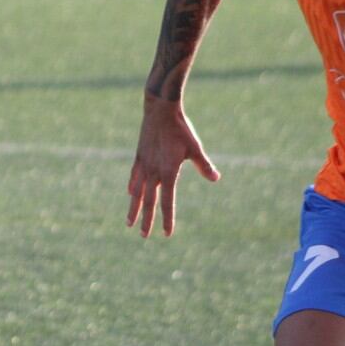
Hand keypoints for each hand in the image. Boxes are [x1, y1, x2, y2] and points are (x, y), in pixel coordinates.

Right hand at [126, 94, 219, 237]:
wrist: (160, 110)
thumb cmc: (180, 128)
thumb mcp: (195, 147)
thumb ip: (204, 165)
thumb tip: (216, 179)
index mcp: (168, 172)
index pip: (167, 202)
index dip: (167, 219)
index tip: (166, 233)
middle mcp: (153, 172)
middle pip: (149, 202)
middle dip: (146, 220)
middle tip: (143, 236)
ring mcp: (144, 164)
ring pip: (137, 193)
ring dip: (134, 208)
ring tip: (129, 222)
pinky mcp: (139, 156)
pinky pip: (134, 176)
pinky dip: (133, 187)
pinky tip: (130, 193)